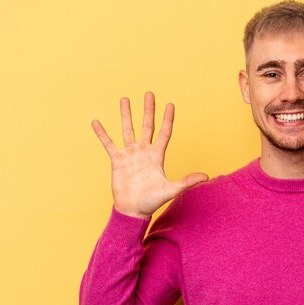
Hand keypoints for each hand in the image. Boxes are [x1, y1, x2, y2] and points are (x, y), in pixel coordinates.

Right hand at [91, 92, 207, 218]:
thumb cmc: (152, 201)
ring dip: (126, 115)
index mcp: (157, 156)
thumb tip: (207, 177)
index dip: (168, 119)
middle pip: (147, 126)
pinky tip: (96, 121)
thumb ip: (187, 181)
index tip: (170, 105)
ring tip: (125, 99)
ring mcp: (130, 155)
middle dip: (149, 110)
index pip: (164, 133)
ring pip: (128, 130)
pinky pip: (109, 144)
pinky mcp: (117, 161)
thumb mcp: (171, 189)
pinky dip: (102, 133)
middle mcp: (144, 152)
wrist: (133, 210)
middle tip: (150, 93)